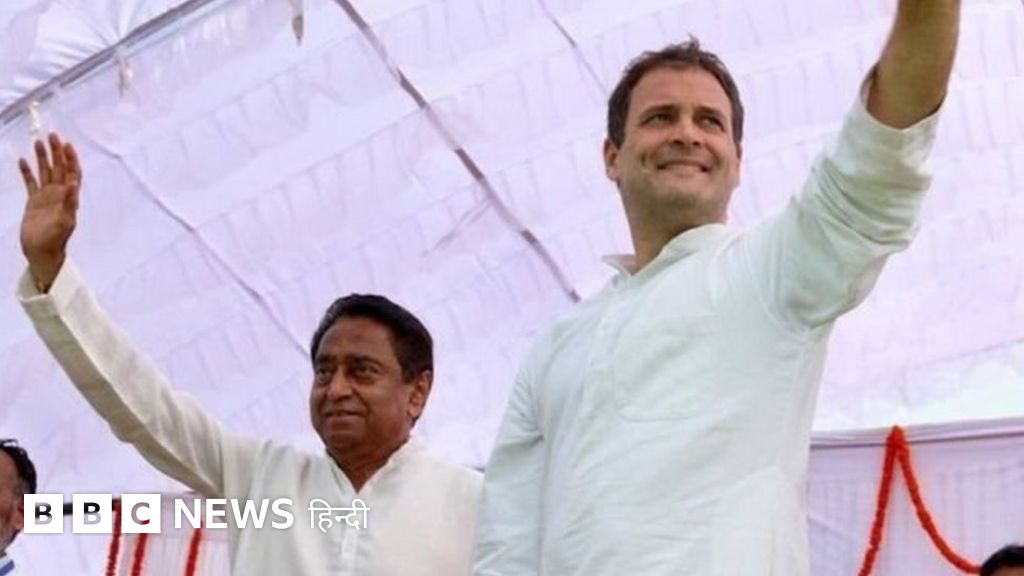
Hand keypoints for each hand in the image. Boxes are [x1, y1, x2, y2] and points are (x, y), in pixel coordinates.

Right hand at [18, 133, 80, 291]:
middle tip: (52, 135)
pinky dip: (27, 171)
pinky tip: (22, 160)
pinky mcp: (33, 202)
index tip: (66, 144)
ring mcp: (46, 197)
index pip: (72, 173)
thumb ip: (69, 202)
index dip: (71, 159)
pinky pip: (30, 182)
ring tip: (38, 141)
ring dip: (42, 157)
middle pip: (59, 168)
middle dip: (56, 152)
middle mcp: (59, 194)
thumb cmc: (55, 239)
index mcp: (69, 197)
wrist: (41, 252)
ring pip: (45, 172)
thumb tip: (73, 183)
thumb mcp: (64, 221)